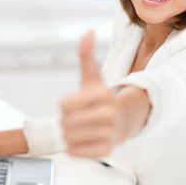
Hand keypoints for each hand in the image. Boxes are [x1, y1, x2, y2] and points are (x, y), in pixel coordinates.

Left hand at [60, 31, 123, 158]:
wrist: (122, 120)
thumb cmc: (102, 98)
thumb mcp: (92, 76)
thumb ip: (86, 54)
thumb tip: (88, 32)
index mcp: (102, 95)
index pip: (63, 105)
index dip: (65, 104)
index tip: (75, 103)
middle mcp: (108, 114)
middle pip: (64, 123)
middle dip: (67, 121)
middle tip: (79, 118)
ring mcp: (108, 134)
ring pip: (68, 138)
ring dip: (70, 135)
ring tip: (82, 128)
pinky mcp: (106, 151)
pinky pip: (76, 152)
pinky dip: (75, 148)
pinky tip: (85, 140)